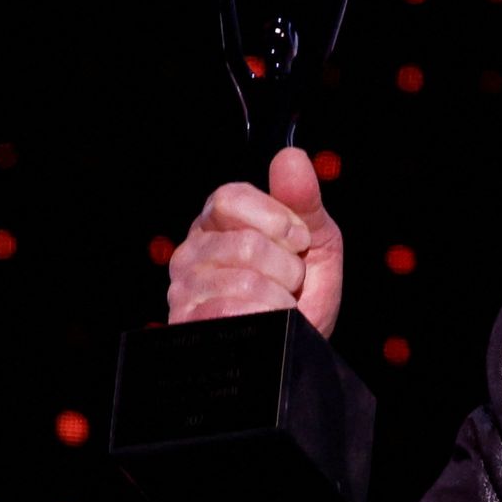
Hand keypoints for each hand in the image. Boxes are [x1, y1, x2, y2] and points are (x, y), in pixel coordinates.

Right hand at [166, 147, 345, 336]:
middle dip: (288, 267)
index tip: (297, 238)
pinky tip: (267, 322)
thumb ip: (304, 200)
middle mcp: (192, 253)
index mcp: (218, 223)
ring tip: (279, 303)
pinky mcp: (189, 327)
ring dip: (282, 297)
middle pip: (246, 243)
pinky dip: (269, 319)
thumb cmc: (303, 291)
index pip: (229, 198)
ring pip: (246, 282)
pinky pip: (236, 314)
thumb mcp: (316, 240)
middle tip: (289, 280)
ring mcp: (185, 292)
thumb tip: (291, 157)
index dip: (274, 218)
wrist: (300, 345)